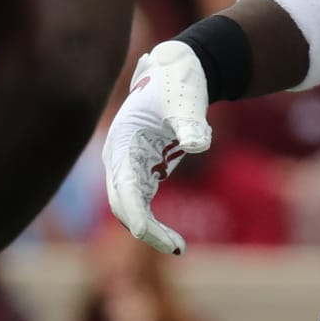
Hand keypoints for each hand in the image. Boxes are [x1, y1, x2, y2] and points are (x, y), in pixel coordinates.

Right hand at [102, 41, 211, 254]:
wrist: (179, 72)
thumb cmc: (180, 85)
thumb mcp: (187, 102)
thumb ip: (191, 124)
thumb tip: (200, 144)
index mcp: (123, 140)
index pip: (124, 183)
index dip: (133, 209)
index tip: (144, 231)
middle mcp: (119, 157)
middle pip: (123, 201)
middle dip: (145, 227)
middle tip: (175, 246)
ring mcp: (128, 165)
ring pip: (131, 206)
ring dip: (150, 229)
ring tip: (178, 247)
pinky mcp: (142, 170)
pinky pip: (142, 204)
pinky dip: (154, 222)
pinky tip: (175, 240)